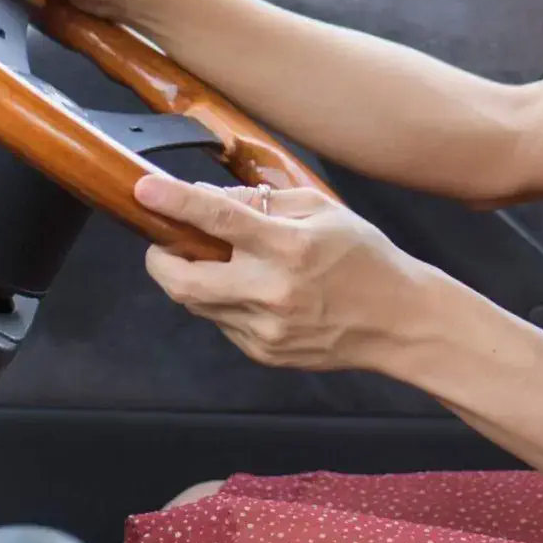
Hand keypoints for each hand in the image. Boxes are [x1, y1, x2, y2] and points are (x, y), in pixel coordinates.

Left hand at [136, 177, 439, 373]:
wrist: (398, 320)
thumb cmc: (365, 258)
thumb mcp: (323, 210)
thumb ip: (264, 203)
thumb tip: (212, 199)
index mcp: (290, 248)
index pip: (218, 220)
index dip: (175, 202)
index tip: (144, 189)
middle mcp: (272, 292)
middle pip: (183, 280)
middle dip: (159, 259)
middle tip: (162, 242)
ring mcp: (265, 329)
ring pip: (197, 303)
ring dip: (191, 278)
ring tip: (216, 261)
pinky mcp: (263, 353)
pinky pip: (222, 322)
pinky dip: (221, 300)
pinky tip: (249, 288)